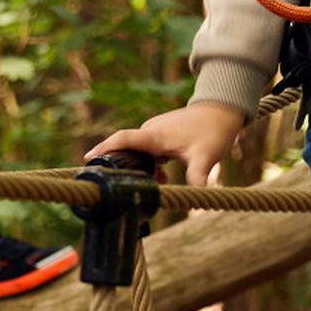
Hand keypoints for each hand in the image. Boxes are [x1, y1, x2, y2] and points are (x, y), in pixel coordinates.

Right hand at [90, 99, 247, 187]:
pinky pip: (145, 151)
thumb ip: (197, 177)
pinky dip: (149, 165)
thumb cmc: (213, 130)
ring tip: (154, 183)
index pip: (123, 139)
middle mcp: (150, 132)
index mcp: (155, 136)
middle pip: (125, 149)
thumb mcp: (206, 157)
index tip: (87, 159)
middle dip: (119, 167)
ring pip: (136, 152)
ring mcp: (153, 133)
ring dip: (139, 169)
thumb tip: (194, 201)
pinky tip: (162, 175)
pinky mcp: (159, 135)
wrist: (222, 109)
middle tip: (117, 188)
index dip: (104, 148)